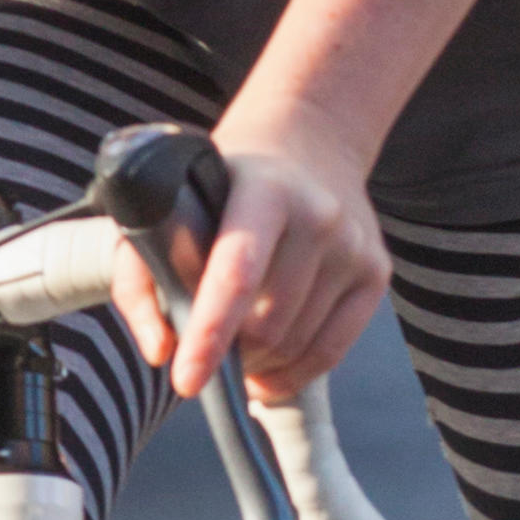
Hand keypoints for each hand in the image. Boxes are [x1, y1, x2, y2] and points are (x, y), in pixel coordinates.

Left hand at [108, 106, 385, 406]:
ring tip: (236, 346)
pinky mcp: (376, 272)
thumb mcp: (170, 206)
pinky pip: (332, 351)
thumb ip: (142, 278)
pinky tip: (267, 370)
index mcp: (264, 190)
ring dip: (258, 364)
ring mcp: (354, 245)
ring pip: (296, 345)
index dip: (209, 333)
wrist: (308, 139)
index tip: (186, 380)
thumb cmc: (224, 183)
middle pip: (267, 324)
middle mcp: (319, 216)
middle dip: (230, 353)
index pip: (237, 274)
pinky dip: (292, 374)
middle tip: (207, 349)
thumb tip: (161, 351)